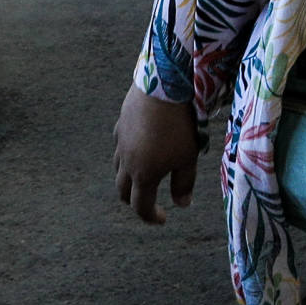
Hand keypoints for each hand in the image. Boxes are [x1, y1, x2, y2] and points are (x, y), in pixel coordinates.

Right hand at [114, 88, 200, 223]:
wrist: (163, 85)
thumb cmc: (180, 125)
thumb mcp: (188, 157)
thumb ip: (184, 183)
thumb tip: (182, 204)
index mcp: (143, 175)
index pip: (140, 206)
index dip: (151, 217)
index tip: (163, 219)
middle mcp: (127, 161)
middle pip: (123, 191)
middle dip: (135, 201)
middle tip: (150, 202)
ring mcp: (120, 142)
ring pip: (118, 168)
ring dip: (129, 178)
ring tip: (146, 175)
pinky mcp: (121, 123)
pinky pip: (120, 146)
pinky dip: (127, 155)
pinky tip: (140, 147)